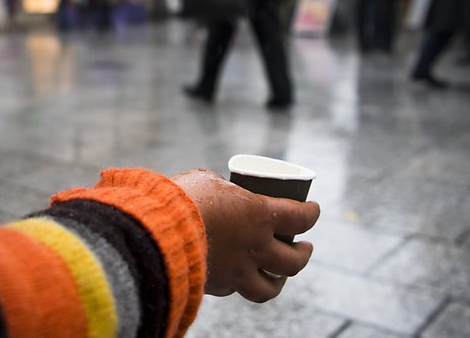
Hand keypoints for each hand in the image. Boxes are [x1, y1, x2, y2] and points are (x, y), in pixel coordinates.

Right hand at [171, 169, 319, 302]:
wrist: (155, 231)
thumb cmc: (181, 198)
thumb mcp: (206, 181)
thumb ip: (220, 188)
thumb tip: (219, 188)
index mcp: (258, 215)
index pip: (299, 218)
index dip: (312, 214)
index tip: (314, 210)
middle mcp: (254, 247)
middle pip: (293, 261)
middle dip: (303, 254)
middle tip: (304, 246)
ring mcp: (237, 271)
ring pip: (270, 288)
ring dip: (280, 280)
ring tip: (281, 274)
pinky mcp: (217, 285)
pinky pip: (236, 289)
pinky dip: (242, 283)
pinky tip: (240, 276)